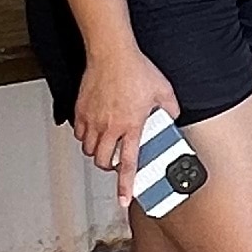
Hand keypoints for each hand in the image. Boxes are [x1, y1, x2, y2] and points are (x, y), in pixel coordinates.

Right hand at [74, 46, 181, 202]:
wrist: (111, 52)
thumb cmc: (135, 69)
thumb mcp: (164, 91)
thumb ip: (170, 109)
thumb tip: (172, 117)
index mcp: (131, 125)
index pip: (129, 164)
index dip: (125, 185)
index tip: (124, 199)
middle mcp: (110, 126)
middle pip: (103, 161)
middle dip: (110, 167)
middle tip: (116, 162)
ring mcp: (93, 119)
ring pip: (90, 149)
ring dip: (99, 152)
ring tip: (107, 145)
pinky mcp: (81, 110)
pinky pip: (80, 133)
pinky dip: (86, 137)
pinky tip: (95, 130)